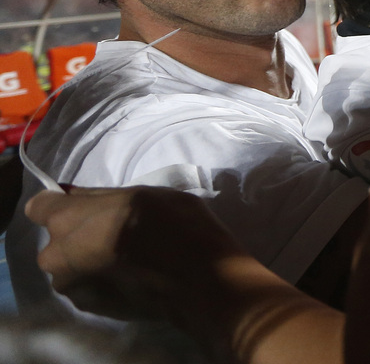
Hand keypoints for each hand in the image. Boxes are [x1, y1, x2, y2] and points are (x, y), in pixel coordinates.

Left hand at [26, 185, 242, 321]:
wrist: (197, 279)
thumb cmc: (173, 224)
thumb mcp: (141, 193)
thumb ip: (102, 197)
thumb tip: (78, 197)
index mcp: (67, 219)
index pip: (40, 206)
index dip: (62, 204)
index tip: (85, 207)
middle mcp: (56, 255)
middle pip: (57, 240)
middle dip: (78, 236)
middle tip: (114, 233)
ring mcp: (71, 286)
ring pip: (71, 266)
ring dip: (89, 260)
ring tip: (126, 259)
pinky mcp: (88, 308)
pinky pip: (87, 285)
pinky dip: (102, 280)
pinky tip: (131, 276)